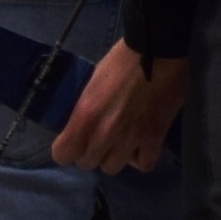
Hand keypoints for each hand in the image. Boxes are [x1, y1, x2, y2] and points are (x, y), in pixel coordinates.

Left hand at [54, 40, 191, 173]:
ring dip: (114, 156)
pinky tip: (141, 145)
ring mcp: (130, 139)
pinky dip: (141, 158)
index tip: (74, 141)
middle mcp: (104, 134)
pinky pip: (144, 165)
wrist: (157, 51)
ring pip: (112, 168)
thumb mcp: (91, 83)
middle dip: (90, 152)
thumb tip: (82, 125)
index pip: (62, 155)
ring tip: (120, 141)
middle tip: (99, 137)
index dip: (67, 149)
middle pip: (87, 163)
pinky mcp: (154, 139)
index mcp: (84, 116)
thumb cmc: (121, 60)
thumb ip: (85, 109)